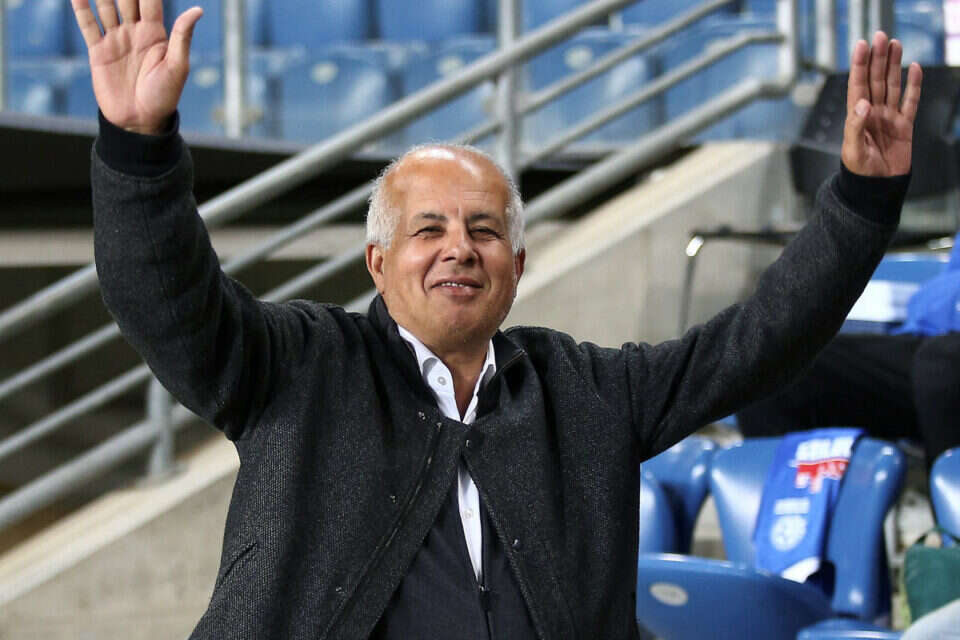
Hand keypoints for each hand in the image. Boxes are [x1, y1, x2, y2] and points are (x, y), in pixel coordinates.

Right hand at [71, 0, 202, 134]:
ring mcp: (116, 39)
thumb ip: (182, 37)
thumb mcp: (178, 67)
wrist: (140, 121)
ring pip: (105, 6)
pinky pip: (88, 24)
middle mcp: (135, 32)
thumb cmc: (165, 96)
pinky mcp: (98, 51)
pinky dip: (81, 8)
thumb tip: (197, 9)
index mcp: (156, 33)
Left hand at [841, 31, 922, 176]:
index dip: (860, 65)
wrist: (877, 188)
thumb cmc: (859, 172)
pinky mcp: (904, 125)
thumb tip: (863, 104)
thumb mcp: (852, 151)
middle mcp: (873, 113)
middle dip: (878, 58)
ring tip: (895, 44)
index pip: (858, 85)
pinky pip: (910, 102)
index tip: (862, 45)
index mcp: (857, 117)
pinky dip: (913, 86)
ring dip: (893, 65)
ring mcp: (889, 117)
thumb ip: (856, 126)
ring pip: (892, 85)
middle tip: (881, 36)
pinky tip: (914, 69)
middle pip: (876, 80)